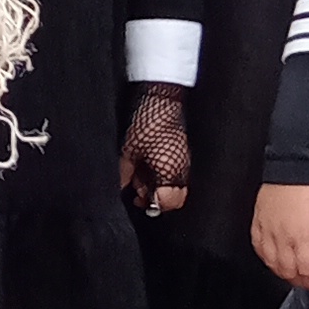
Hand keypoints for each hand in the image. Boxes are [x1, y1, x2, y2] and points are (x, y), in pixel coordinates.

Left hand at [120, 86, 190, 216]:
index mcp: (168, 172)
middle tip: (141, 191)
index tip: (138, 200)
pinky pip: (179, 176)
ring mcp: (185, 162)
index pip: (165, 201)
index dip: (151, 205)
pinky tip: (153, 167)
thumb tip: (123, 189)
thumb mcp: (129, 152)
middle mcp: (181, 170)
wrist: (160, 103)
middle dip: (158, 200)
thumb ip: (126, 174)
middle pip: (175, 200)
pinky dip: (167, 178)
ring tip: (145, 176)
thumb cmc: (145, 126)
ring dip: (162, 189)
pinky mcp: (185, 154)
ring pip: (178, 189)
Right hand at [253, 183, 308, 291]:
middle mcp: (282, 238)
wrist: (298, 159)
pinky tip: (278, 258)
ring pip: (272, 264)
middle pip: (289, 272)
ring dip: (286, 272)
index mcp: (305, 237)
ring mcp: (267, 230)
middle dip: (303, 281)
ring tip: (298, 272)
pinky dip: (269, 258)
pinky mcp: (257, 221)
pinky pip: (259, 248)